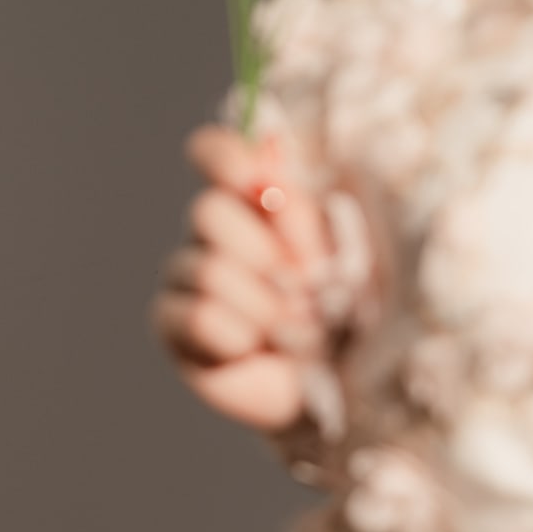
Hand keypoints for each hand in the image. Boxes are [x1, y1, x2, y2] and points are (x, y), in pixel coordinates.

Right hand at [150, 123, 336, 434]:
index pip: (215, 154)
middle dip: (266, 253)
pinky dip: (235, 334)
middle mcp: (215, 232)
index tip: (255, 177)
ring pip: (204, 269)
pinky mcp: (174, 328)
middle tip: (309, 287)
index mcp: (258, 200)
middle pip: (206, 212)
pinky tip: (255, 350)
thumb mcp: (346, 246)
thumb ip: (306, 197)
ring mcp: (188, 279)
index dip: (224, 158)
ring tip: (299, 331)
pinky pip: (194, 315)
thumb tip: (269, 143)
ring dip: (263, 305)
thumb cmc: (358, 310)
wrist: (348, 388)